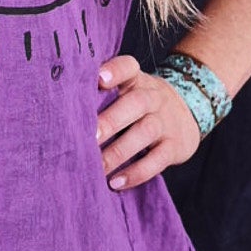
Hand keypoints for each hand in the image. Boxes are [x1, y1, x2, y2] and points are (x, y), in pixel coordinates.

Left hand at [94, 53, 203, 189]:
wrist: (191, 110)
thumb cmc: (141, 103)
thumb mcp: (129, 89)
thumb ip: (103, 94)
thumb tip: (59, 108)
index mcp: (137, 81)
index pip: (129, 67)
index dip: (116, 70)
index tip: (99, 79)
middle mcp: (153, 98)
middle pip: (135, 103)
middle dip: (111, 120)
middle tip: (89, 137)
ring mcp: (165, 122)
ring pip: (145, 132)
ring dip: (118, 152)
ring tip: (97, 167)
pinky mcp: (174, 146)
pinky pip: (157, 160)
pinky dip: (136, 172)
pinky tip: (116, 182)